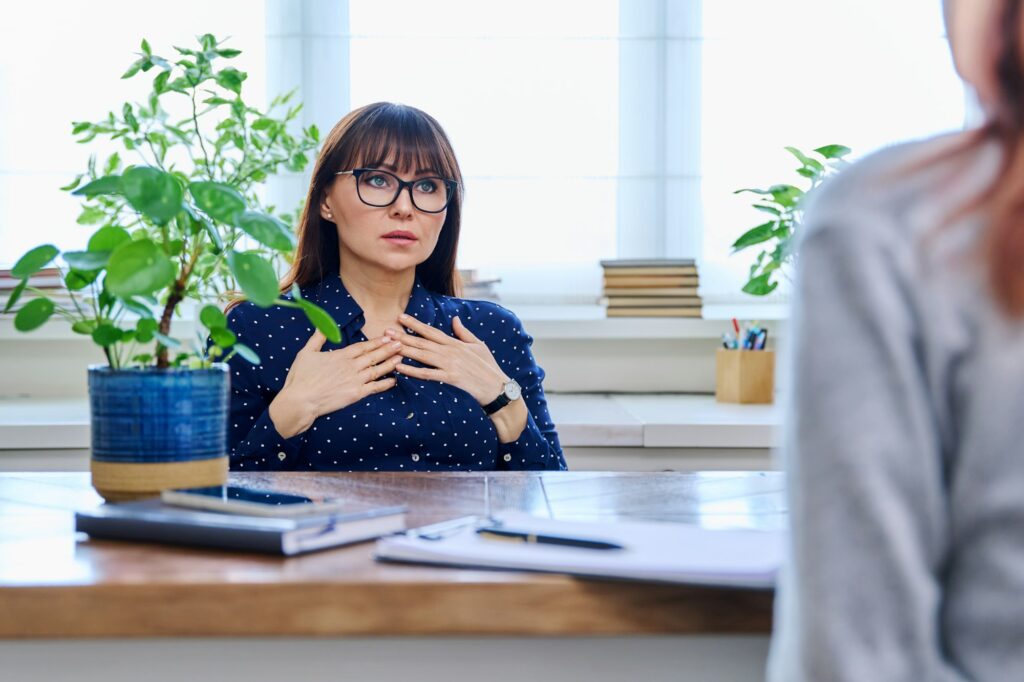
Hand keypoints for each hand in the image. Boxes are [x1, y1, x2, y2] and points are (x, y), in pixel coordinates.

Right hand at [268, 330, 402, 437]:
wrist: (300, 400)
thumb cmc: (300, 377)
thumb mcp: (306, 352)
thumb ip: (317, 338)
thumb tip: (322, 325)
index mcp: (340, 356)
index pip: (363, 346)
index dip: (376, 342)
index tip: (387, 337)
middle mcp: (351, 366)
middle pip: (374, 355)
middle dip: (388, 348)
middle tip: (401, 343)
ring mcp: (355, 380)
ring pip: (377, 370)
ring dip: (390, 363)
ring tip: (401, 357)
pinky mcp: (356, 394)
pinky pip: (375, 388)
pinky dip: (385, 384)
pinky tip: (394, 380)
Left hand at [390, 313, 509, 405]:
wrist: (497, 387)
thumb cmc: (489, 367)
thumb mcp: (478, 345)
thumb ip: (464, 333)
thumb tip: (454, 319)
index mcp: (455, 343)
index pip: (431, 331)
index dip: (415, 324)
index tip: (401, 317)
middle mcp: (451, 351)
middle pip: (422, 342)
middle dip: (403, 335)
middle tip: (386, 330)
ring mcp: (450, 364)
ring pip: (422, 355)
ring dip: (404, 349)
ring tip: (388, 345)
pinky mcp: (451, 377)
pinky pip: (427, 373)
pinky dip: (412, 370)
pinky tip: (399, 368)